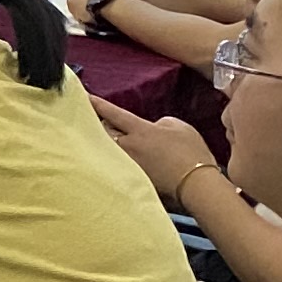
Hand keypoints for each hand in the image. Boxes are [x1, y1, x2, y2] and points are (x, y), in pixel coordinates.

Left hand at [94, 97, 222, 209]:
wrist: (196, 183)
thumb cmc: (191, 152)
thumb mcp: (179, 127)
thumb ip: (160, 123)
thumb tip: (152, 129)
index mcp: (140, 130)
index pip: (113, 113)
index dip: (98, 104)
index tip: (84, 97)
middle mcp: (129, 147)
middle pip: (104, 132)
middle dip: (102, 125)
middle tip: (102, 121)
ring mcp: (128, 164)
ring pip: (109, 149)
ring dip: (108, 143)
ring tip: (112, 140)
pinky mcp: (132, 178)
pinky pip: (118, 164)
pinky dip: (117, 159)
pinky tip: (123, 159)